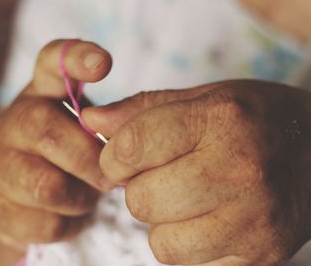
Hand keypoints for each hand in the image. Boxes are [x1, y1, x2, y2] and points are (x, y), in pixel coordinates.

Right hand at [0, 39, 112, 265]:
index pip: (52, 62)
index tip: (102, 63)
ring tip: (89, 196)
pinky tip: (71, 214)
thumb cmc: (67, 154)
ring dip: (81, 197)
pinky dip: (70, 223)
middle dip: (90, 159)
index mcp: (43, 94)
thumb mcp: (86, 129)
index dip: (75, 58)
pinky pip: (46, 223)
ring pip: (48, 186)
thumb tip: (130, 138)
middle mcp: (15, 122)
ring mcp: (1, 166)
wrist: (20, 194)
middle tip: (112, 176)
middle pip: (47, 130)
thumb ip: (111, 123)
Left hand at [83, 80, 310, 265]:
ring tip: (189, 199)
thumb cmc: (255, 119)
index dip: (113, 156)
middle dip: (140, 189)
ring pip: (161, 243)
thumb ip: (141, 110)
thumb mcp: (203, 98)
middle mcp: (240, 170)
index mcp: (221, 119)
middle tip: (164, 176)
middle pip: (141, 200)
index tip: (121, 158)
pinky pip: (191, 263)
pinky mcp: (259, 257)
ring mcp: (254, 221)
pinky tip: (210, 218)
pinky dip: (189, 243)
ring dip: (163, 222)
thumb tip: (89, 119)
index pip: (132, 146)